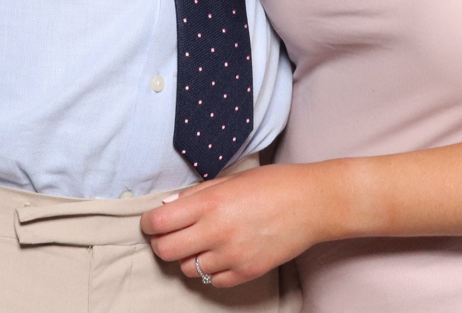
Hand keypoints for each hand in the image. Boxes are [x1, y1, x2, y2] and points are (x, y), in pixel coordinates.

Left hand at [140, 162, 333, 287]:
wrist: (312, 203)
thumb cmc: (273, 184)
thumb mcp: (231, 179)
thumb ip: (196, 194)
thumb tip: (167, 207)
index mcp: (210, 204)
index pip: (159, 223)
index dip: (149, 223)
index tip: (153, 222)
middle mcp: (218, 232)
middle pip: (166, 251)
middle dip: (162, 243)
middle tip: (169, 235)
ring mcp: (232, 256)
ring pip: (188, 269)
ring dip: (188, 257)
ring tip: (201, 243)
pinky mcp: (247, 272)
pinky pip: (213, 281)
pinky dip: (211, 270)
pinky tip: (220, 255)